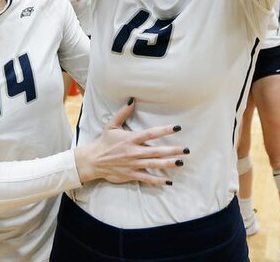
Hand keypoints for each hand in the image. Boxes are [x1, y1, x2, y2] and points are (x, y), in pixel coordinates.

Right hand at [74, 100, 188, 185]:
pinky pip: (147, 178)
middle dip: (173, 150)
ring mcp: (133, 164)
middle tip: (186, 149)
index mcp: (131, 139)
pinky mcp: (132, 174)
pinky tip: (169, 180)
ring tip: (181, 162)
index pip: (151, 133)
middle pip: (157, 151)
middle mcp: (134, 152)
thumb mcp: (112, 125)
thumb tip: (132, 100)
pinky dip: (158, 180)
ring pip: (154, 164)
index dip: (165, 130)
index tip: (177, 128)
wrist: (93, 160)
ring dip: (169, 164)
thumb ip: (123, 113)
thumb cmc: (104, 142)